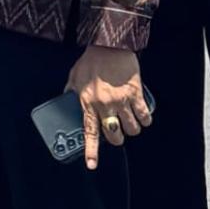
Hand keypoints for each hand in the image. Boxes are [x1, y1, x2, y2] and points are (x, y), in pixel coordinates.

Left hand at [65, 45, 152, 170]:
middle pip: (115, 135)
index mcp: (88, 103)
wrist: (110, 43)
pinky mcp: (136, 94)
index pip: (89, 132)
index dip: (91, 151)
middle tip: (117, 133)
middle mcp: (105, 105)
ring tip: (131, 123)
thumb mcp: (74, 76)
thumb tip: (64, 100)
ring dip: (132, 129)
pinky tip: (143, 118)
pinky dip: (145, 120)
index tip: (92, 165)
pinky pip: (144, 116)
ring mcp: (121, 101)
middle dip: (117, 138)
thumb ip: (70, 91)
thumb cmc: (91, 59)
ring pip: (132, 129)